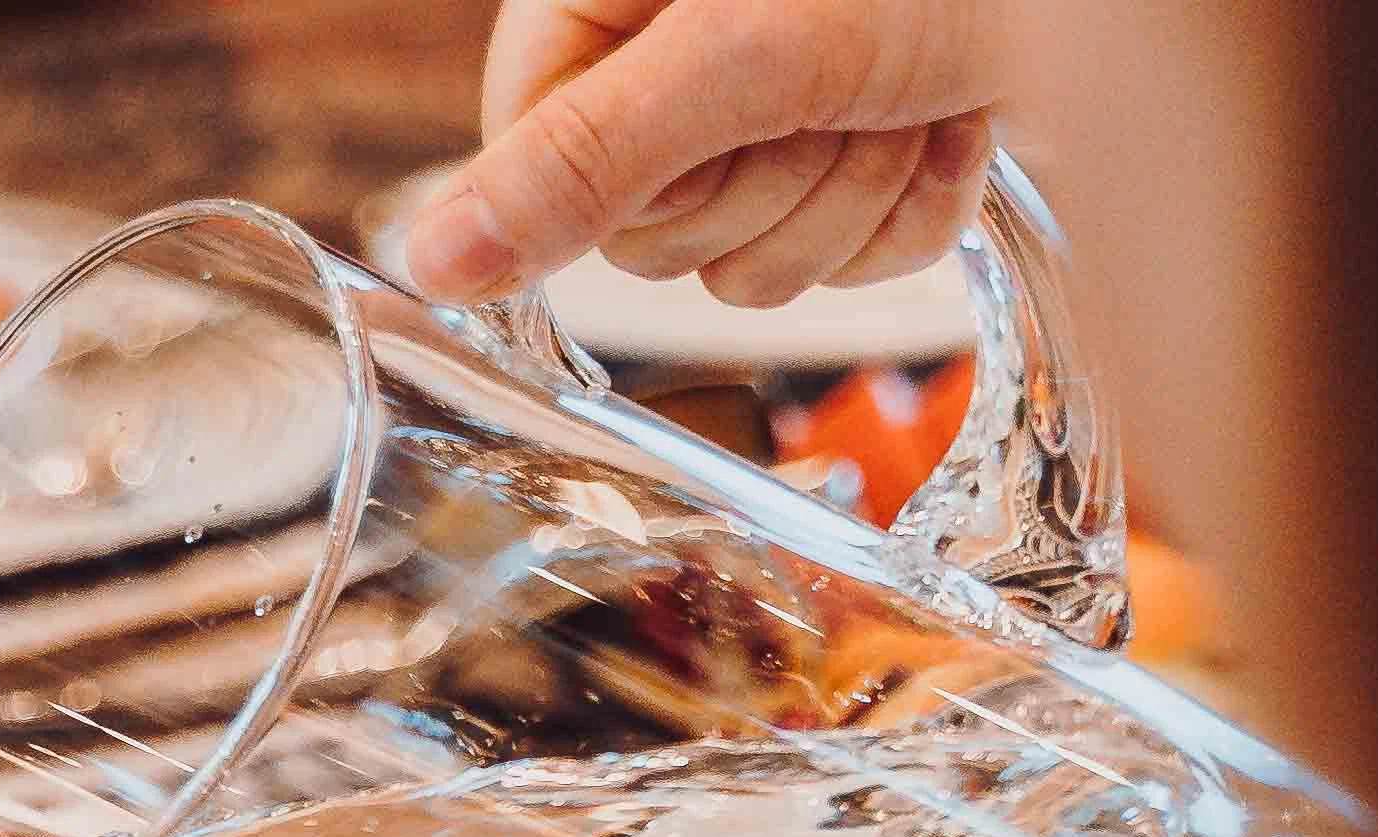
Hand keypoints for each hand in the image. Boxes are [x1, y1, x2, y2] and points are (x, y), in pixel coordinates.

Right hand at [408, 0, 1009, 310]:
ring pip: (759, 270)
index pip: (539, 178)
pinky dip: (918, 198)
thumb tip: (430, 262)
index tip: (727, 107)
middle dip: (773, 175)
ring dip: (856, 187)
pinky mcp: (855, 162)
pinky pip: (853, 265)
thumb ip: (583, 165)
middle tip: (840, 81)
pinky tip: (947, 110)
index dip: (642, 178)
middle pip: (659, 244)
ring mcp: (766, 119)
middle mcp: (672, 68)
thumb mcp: (742, 51)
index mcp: (601, 15)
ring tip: (903, 83)